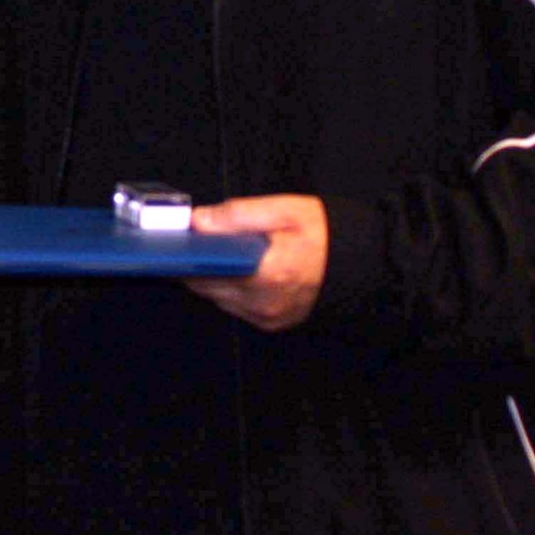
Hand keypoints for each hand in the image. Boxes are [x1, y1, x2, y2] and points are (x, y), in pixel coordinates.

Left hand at [184, 194, 328, 331]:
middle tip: (195, 244)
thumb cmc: (324, 233)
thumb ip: (238, 214)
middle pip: (208, 288)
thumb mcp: (284, 210)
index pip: (207, 273)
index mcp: (268, 274)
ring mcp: (269, 317)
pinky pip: (237, 308)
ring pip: (220, 300)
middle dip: (197, 267)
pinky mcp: (273, 323)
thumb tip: (199, 221)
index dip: (186, 258)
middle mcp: (266, 303)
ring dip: (214, 279)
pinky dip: (231, 291)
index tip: (174, 243)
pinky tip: (239, 270)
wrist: (360, 261)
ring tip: (219, 254)